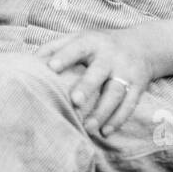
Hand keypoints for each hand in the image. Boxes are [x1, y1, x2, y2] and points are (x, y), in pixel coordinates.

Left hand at [38, 27, 155, 137]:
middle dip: (87, 86)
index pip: (77, 48)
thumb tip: (29, 62)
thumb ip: (54, 47)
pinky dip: (118, 120)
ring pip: (116, 92)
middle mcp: (110, 56)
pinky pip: (129, 104)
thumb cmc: (99, 45)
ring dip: (102, 112)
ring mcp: (126, 71)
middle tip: (75, 101)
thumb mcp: (79, 38)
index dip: (64, 57)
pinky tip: (105, 132)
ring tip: (88, 128)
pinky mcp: (139, 86)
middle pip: (99, 72)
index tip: (51, 67)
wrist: (143, 45)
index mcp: (92, 42)